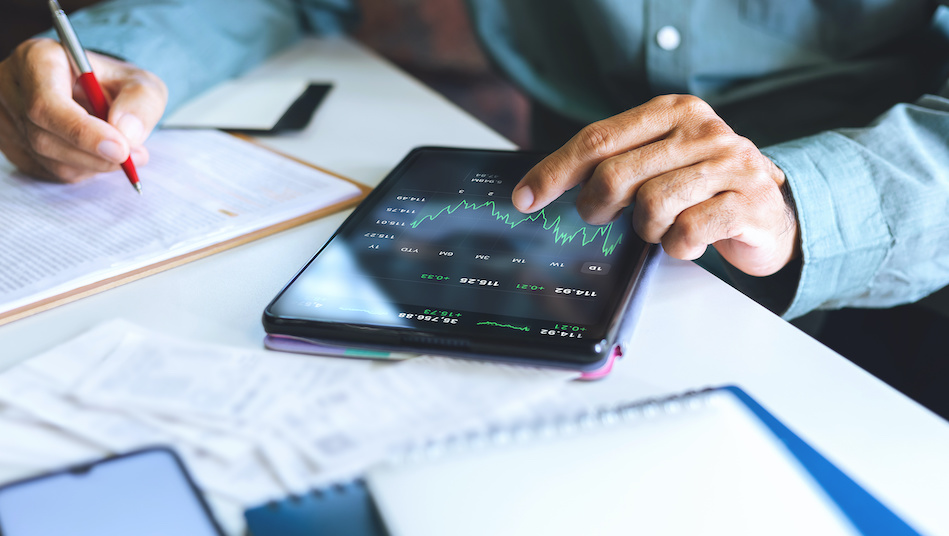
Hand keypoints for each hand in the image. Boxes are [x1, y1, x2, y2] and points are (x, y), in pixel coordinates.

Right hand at [0, 38, 166, 181]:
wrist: (96, 93)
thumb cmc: (115, 84)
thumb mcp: (140, 83)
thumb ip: (140, 103)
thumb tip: (127, 133)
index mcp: (37, 59)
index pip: (47, 104)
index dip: (84, 133)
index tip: (121, 149)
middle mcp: (12, 86)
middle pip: (43, 136)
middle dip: (94, 155)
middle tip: (132, 158)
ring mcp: (6, 117)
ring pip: (46, 158)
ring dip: (91, 164)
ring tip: (120, 151)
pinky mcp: (12, 143)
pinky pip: (46, 170)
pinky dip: (80, 169)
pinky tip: (95, 153)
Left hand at [512, 95, 798, 276]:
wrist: (774, 214)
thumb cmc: (704, 188)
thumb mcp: (661, 161)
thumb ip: (617, 162)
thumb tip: (545, 185)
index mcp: (673, 112)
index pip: (597, 139)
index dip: (554, 171)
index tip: (525, 197)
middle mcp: (703, 131)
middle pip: (616, 174)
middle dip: (596, 206)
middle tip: (600, 217)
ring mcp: (730, 165)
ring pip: (651, 205)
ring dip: (646, 228)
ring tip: (661, 227)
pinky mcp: (749, 203)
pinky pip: (687, 232)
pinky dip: (677, 246)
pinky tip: (687, 240)